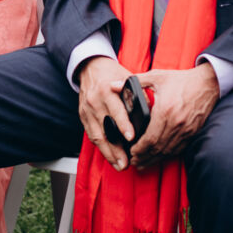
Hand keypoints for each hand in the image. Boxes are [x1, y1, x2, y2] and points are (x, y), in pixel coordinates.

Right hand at [77, 56, 135, 171]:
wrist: (91, 67)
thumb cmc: (112, 73)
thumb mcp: (127, 78)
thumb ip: (137, 95)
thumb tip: (150, 114)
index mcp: (107, 90)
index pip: (116, 110)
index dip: (123, 125)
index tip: (131, 137)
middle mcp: (95, 101)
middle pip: (105, 128)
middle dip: (116, 148)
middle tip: (126, 162)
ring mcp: (87, 110)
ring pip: (97, 136)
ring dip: (108, 153)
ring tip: (120, 165)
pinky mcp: (83, 116)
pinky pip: (91, 135)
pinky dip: (101, 147)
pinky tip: (110, 156)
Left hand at [128, 64, 218, 168]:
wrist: (208, 83)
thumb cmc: (181, 79)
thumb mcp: (156, 76)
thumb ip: (133, 82)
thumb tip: (112, 85)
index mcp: (165, 111)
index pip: (149, 138)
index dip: (138, 148)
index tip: (130, 151)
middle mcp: (176, 124)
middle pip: (157, 148)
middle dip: (144, 157)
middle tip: (134, 161)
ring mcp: (186, 130)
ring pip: (168, 151)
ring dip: (155, 159)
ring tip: (144, 163)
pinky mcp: (193, 133)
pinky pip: (179, 149)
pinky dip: (168, 154)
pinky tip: (160, 156)